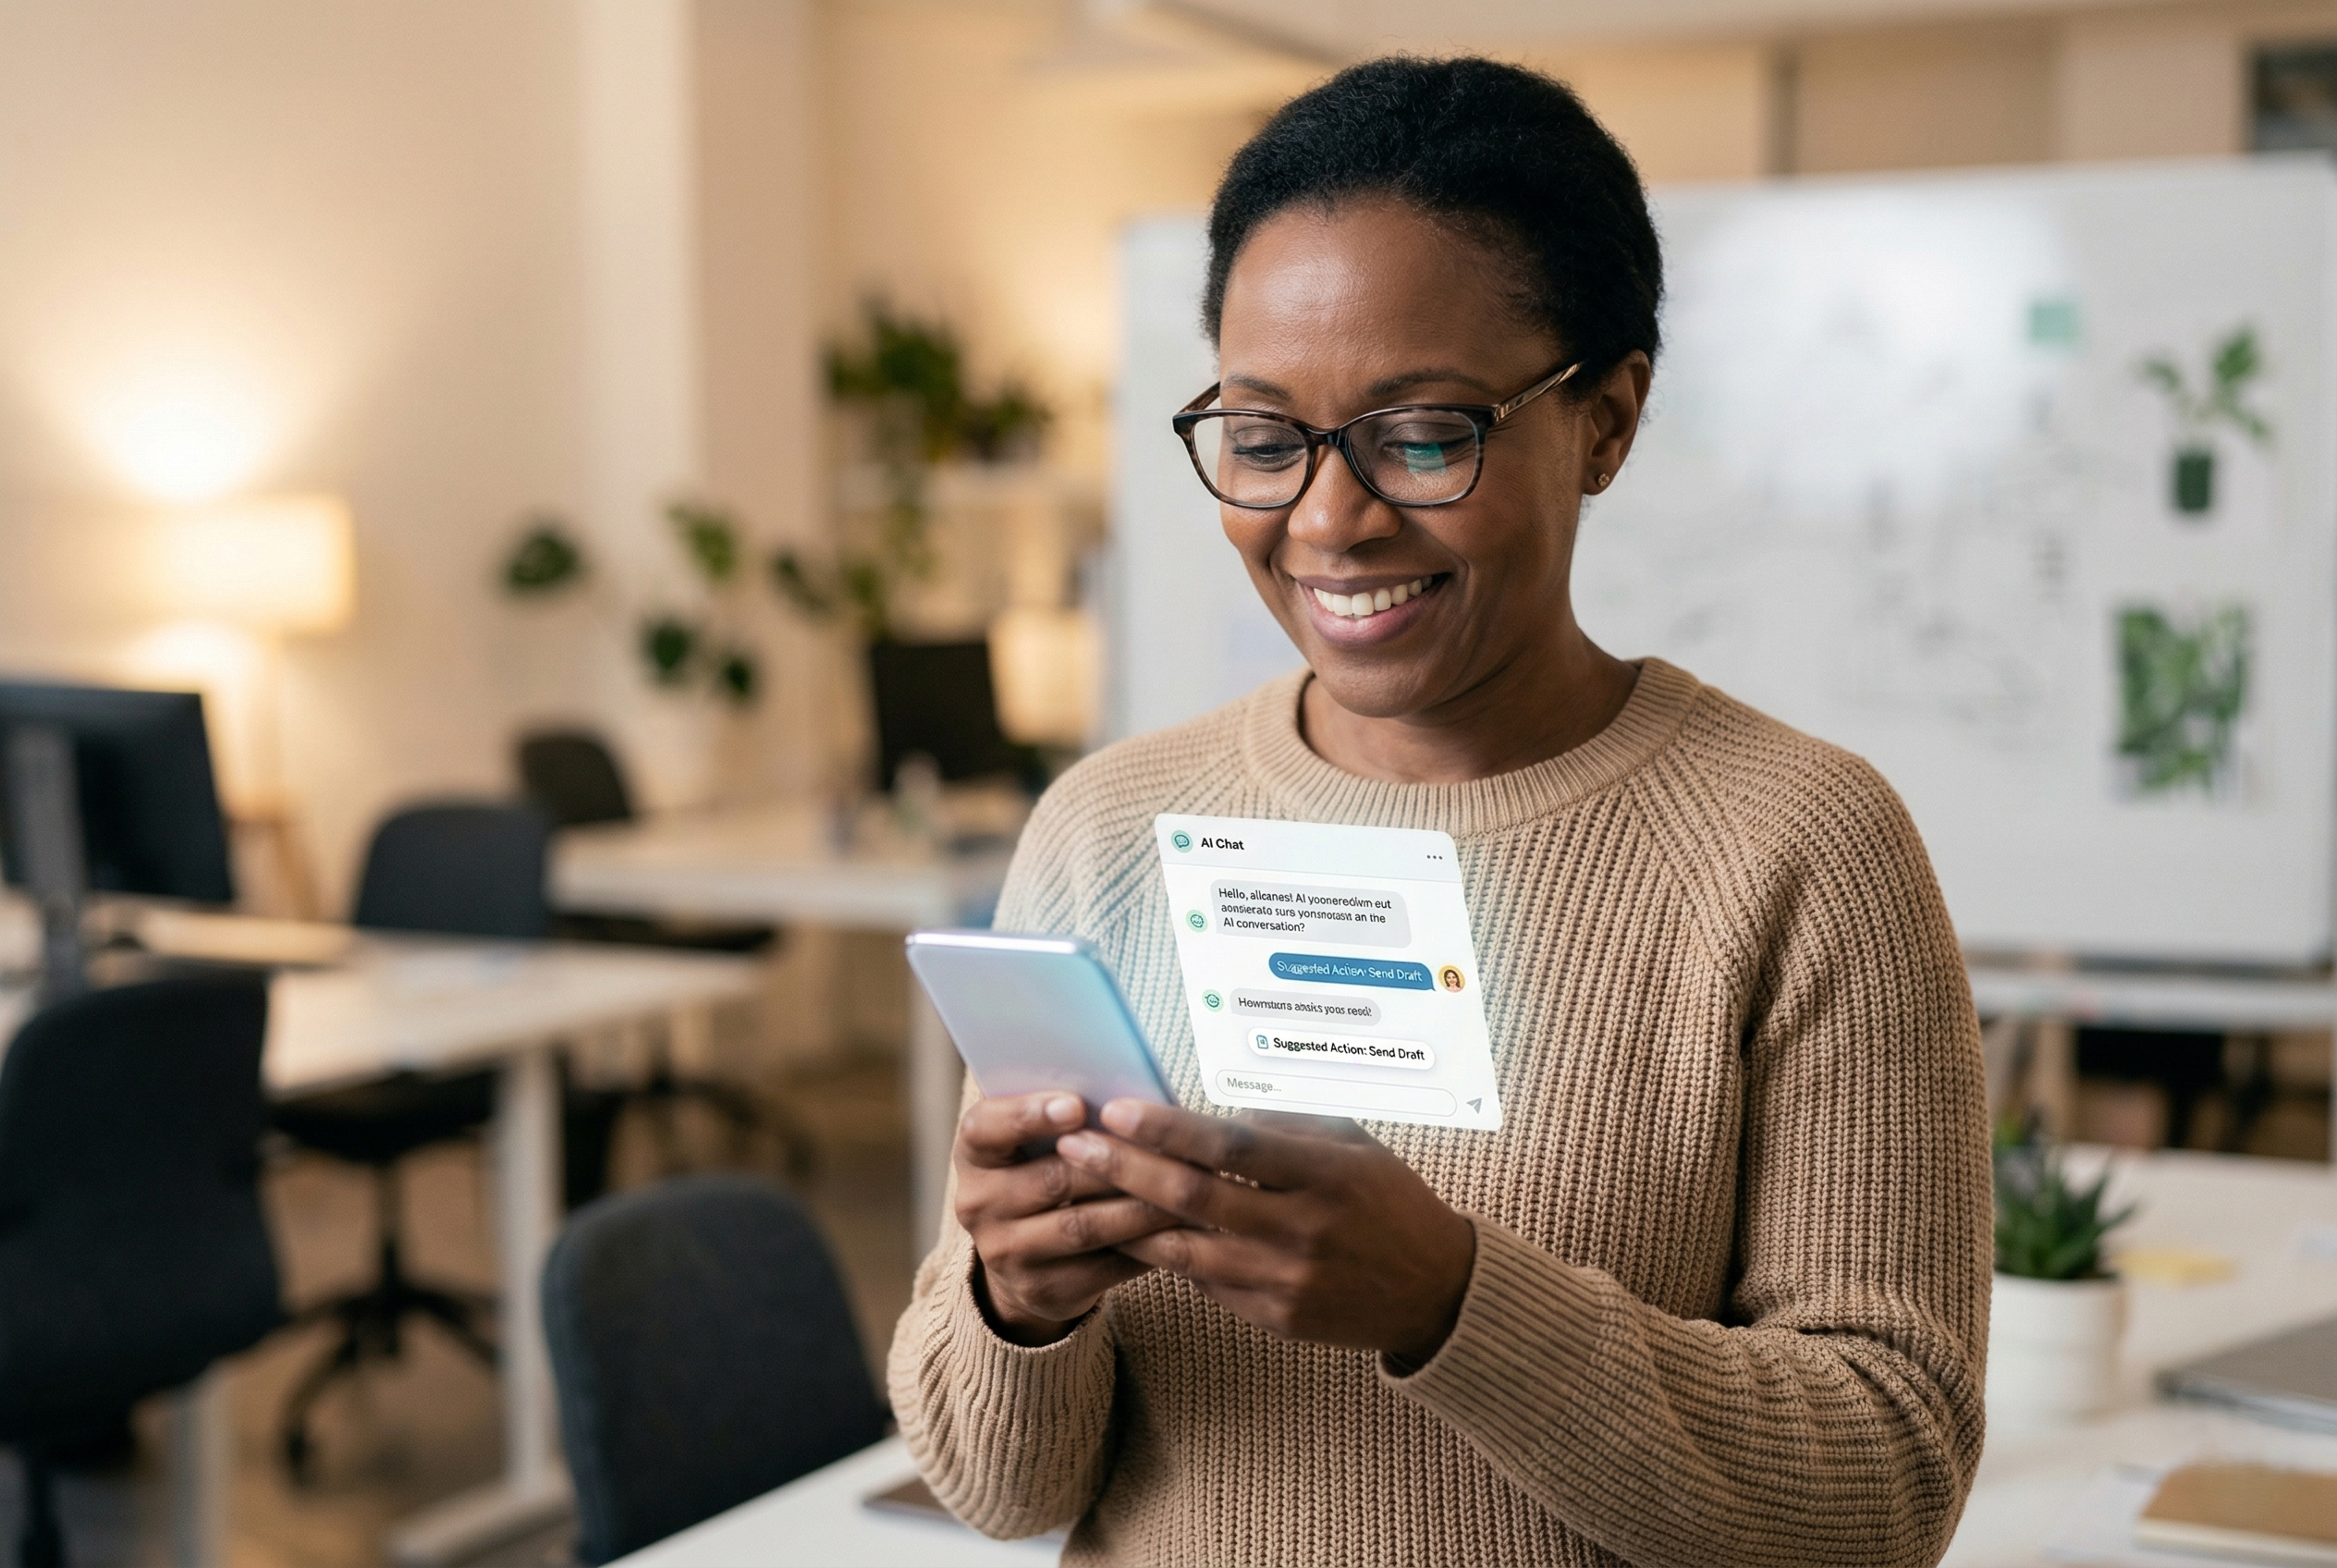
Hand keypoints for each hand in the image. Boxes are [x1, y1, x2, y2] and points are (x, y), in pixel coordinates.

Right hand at [954, 1091, 1179, 1346]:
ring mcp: (1005, 1253)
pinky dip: (1144, 1247)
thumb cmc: (1043, 1170)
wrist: (1024, 1255)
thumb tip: (1126, 1092)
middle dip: (1114, 1162)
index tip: (1076, 1104)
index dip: (1029, 1115)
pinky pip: (1101, 1268)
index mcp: (974, 1153)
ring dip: (1139, 1207)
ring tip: (1185, 1187)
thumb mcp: (1034, 1139)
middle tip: (1166, 1146)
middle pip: (1051, 1179)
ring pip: (1083, 1227)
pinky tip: (1177, 1230)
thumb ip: (1064, 1113)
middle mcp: (978, 1204)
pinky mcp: (1041, 1290)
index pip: (986, 1128)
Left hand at [1057, 1101, 1475, 1364]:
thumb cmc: (1389, 1201)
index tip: (1118, 1110)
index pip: (1230, 1146)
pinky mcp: (1276, 1317)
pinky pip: (1205, 1283)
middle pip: (1194, 1197)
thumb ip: (1286, 1127)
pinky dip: (1166, 1256)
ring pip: (1185, 1249)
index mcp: (1326, 1174)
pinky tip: (1132, 1232)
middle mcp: (1303, 1229)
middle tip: (1076, 1145)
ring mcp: (1287, 1280)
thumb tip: (1211, 1114)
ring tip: (1084, 1189)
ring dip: (1128, 1218)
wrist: (1436, 1290)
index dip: (1168, 1128)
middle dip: (1125, 1168)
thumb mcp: (1354, 1145)